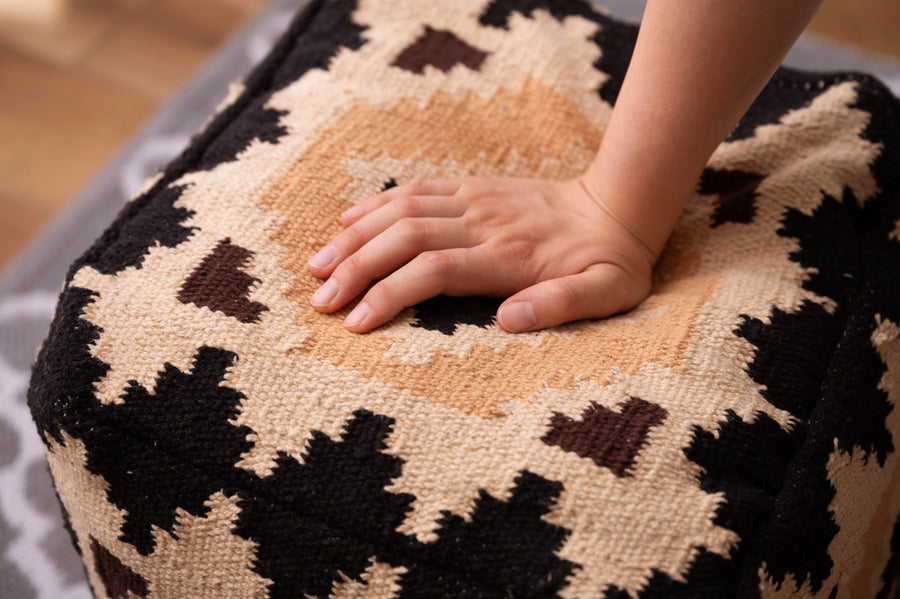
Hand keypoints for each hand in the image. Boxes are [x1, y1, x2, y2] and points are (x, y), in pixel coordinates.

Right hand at [307, 177, 655, 332]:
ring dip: (355, 237)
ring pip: (400, 211)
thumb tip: (508, 322)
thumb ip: (560, 306)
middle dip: (355, 268)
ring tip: (317, 266)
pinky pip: (415, 190)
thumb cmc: (610, 261)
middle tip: (320, 302)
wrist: (618, 204)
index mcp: (507, 256)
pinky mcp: (470, 189)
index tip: (355, 322)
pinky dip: (376, 204)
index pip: (433, 271)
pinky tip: (347, 220)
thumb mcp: (606, 293)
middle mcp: (482, 223)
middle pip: (404, 238)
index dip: (389, 295)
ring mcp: (473, 201)